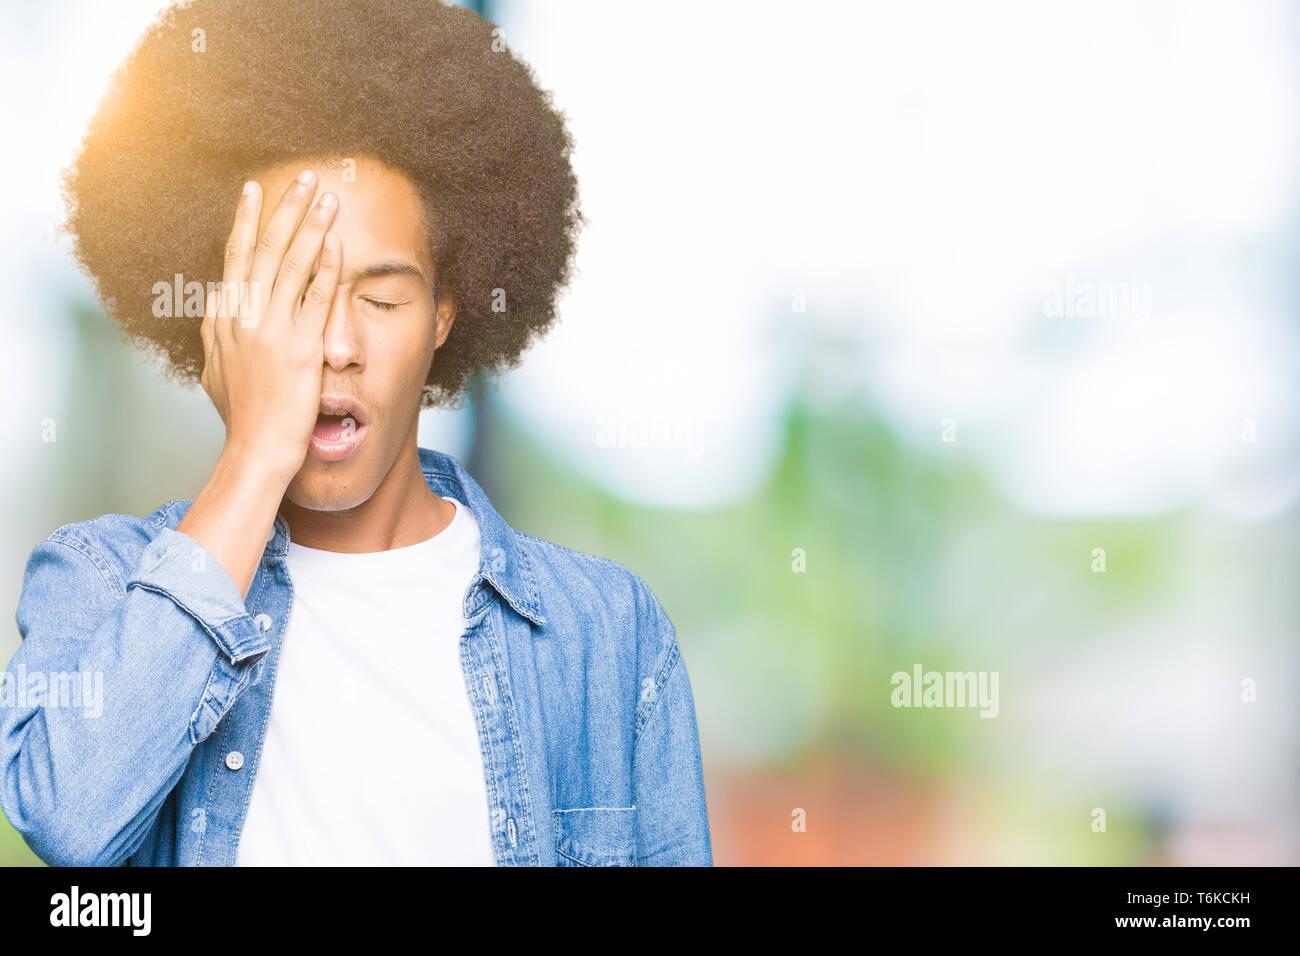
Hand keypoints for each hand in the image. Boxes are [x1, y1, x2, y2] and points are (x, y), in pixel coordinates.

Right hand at [200, 170, 340, 485]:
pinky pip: (315, 297)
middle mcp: (243, 317)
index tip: (256, 191)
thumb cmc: (242, 416)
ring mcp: (271, 330)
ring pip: (290, 264)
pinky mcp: (300, 347)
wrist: (256, 450)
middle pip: (263, 248)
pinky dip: (325, 266)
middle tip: (304, 176)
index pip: (235, 257)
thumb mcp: (215, 369)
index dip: (246, 221)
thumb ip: (217, 333)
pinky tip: (337, 242)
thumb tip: (216, 307)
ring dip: (310, 225)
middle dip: (284, 208)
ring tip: (327, 196)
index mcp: (224, 319)